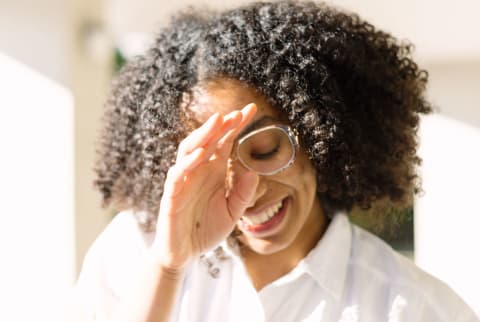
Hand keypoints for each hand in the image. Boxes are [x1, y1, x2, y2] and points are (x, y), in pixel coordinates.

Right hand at [151, 103, 257, 269]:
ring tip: (218, 121)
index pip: (225, 142)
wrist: (184, 253)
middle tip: (237, 112)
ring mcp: (183, 181)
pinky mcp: (172, 196)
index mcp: (214, 171)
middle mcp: (198, 171)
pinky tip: (200, 154)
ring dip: (203, 135)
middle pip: (208, 140)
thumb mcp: (233, 213)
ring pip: (189, 150)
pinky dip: (187, 163)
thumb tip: (254, 173)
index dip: (236, 126)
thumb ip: (243, 194)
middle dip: (221, 125)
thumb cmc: (206, 229)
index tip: (252, 109)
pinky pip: (177, 175)